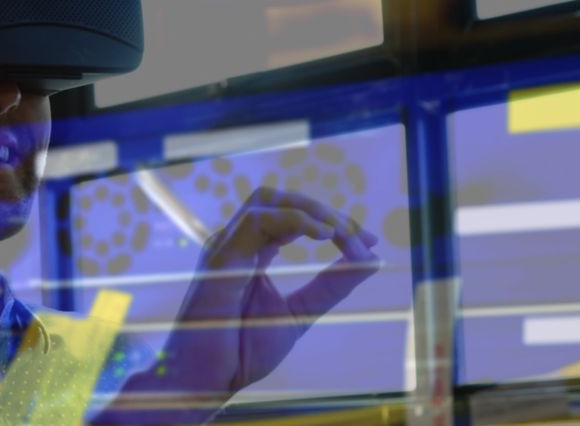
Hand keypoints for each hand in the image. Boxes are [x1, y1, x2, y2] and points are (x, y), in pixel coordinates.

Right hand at [161, 187, 379, 393]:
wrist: (208, 380)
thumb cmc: (241, 351)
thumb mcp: (300, 313)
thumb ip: (331, 286)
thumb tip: (371, 260)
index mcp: (251, 254)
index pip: (291, 218)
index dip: (330, 222)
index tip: (368, 241)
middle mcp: (236, 243)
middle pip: (279, 199)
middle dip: (322, 209)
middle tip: (358, 234)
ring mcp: (226, 246)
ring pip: (267, 200)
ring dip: (311, 209)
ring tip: (341, 232)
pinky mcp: (221, 257)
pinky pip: (257, 220)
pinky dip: (295, 220)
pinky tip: (323, 234)